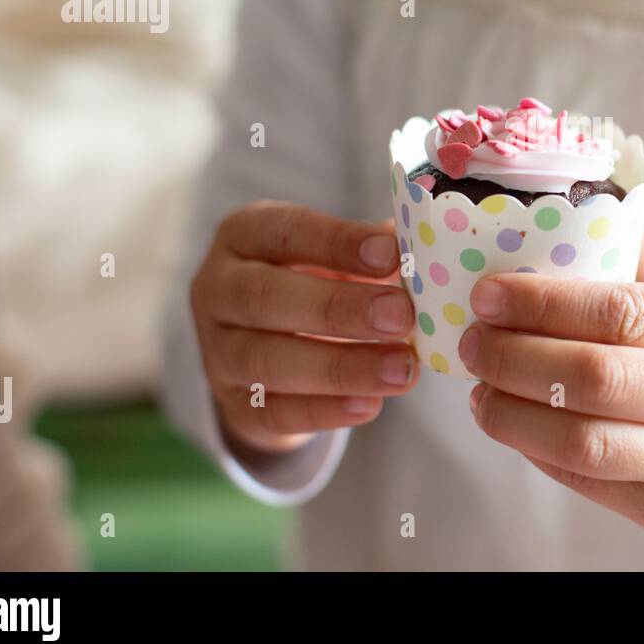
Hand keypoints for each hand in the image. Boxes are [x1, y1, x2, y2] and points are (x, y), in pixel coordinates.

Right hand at [190, 200, 419, 456]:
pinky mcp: (233, 406)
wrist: (268, 349)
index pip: (282, 231)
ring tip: (402, 368)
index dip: (336, 242)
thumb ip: (374, 252)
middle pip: (264, 296)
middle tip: (402, 316)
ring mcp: (217, 352)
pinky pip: (273, 412)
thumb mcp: (335, 256)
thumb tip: (427, 248)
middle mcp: (217, 289)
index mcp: (243, 235)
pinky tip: (371, 404)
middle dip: (338, 308)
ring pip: (265, 360)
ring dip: (341, 367)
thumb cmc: (315, 283)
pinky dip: (325, 410)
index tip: (391, 254)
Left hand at [457, 216, 643, 552]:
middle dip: (515, 358)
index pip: (626, 312)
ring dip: (514, 416)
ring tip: (478, 389)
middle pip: (597, 380)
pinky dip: (538, 453)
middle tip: (471, 340)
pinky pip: (591, 484)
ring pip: (586, 445)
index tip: (489, 294)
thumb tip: (574, 200)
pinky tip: (513, 423)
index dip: (545, 304)